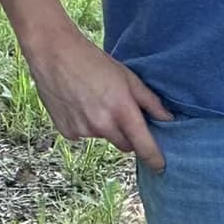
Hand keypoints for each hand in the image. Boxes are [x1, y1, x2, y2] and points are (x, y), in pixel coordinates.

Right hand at [22, 27, 172, 171]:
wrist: (55, 55)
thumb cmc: (95, 62)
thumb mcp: (128, 76)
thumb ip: (149, 100)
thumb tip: (168, 118)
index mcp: (122, 110)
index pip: (143, 145)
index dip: (154, 158)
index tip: (161, 167)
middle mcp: (103, 125)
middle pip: (125, 145)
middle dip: (129, 136)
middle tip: (124, 114)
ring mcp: (83, 131)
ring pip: (104, 137)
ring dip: (105, 127)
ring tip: (96, 99)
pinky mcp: (67, 132)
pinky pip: (84, 134)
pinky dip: (86, 124)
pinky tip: (80, 103)